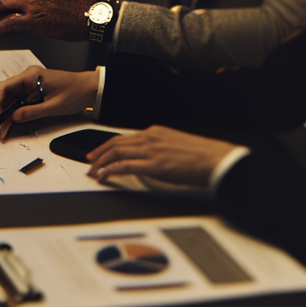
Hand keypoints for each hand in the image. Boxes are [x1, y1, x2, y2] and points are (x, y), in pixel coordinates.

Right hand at [0, 67, 96, 140]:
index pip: (4, 86)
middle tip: (1, 126)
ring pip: (9, 97)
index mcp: (31, 75)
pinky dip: (14, 111)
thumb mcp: (54, 106)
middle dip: (0, 110)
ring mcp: (29, 83)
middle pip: (4, 92)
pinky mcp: (32, 90)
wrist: (88, 88)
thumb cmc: (76, 92)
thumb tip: (14, 117)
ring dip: (6, 112)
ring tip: (7, 128)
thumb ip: (32, 112)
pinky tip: (14, 121)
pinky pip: (18, 100)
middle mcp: (28, 77)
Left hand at [85, 126, 235, 187]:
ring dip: (102, 162)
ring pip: (117, 153)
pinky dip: (111, 169)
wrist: (216, 159)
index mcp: (156, 132)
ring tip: (93, 171)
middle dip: (99, 153)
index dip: (108, 145)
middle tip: (89, 161)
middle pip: (116, 143)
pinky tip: (105, 174)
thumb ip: (160, 148)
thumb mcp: (176, 145)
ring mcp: (151, 151)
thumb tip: (150, 157)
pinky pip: (126, 166)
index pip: (125, 137)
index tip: (99, 151)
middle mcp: (151, 138)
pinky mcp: (154, 165)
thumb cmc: (202, 155)